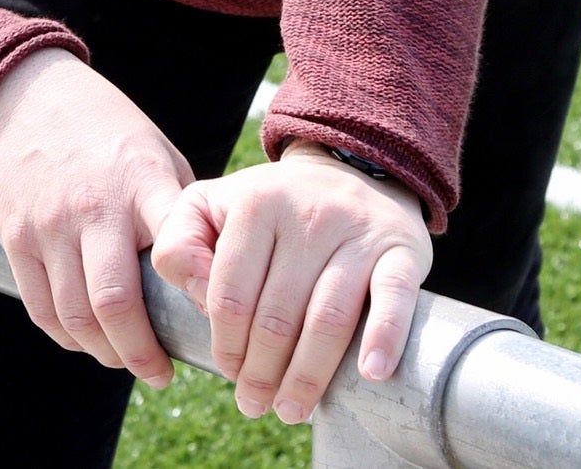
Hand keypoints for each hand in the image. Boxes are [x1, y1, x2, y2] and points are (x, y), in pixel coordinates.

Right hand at [0, 48, 193, 382]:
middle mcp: (93, 207)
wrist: (27, 97)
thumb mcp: (157, 154)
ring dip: (106, 354)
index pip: (177, 246)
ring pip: (76, 318)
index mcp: (142, 181)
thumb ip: (180, 212)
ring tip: (128, 361)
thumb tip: (212, 278)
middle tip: (161, 373)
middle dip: (143, 353)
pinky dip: (70, 338)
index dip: (203, 295)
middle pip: (117, 303)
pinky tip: (91, 342)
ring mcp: (49, 225)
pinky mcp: (15, 239)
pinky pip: (42, 310)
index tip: (219, 328)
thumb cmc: (108, 133)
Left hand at [150, 143, 432, 423]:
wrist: (353, 169)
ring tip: (292, 410)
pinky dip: (384, 336)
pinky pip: (394, 296)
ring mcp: (357, 231)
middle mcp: (307, 213)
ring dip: (307, 376)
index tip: (229, 373)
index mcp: (256, 204)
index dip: (225, 346)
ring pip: (328, 318)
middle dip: (261, 374)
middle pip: (277, 317)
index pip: (231, 296)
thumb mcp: (210, 205)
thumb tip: (192, 294)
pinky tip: (371, 373)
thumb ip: (179, 244)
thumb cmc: (271, 205)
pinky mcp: (400, 249)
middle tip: (255, 404)